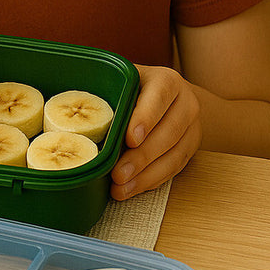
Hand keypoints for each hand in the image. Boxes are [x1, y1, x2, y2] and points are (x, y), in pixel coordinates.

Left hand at [110, 63, 201, 199]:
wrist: (172, 97)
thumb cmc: (138, 88)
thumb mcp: (127, 81)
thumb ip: (113, 92)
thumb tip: (77, 110)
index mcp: (167, 81)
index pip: (159, 98)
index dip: (145, 119)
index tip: (129, 140)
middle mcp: (186, 103)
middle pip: (168, 132)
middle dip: (141, 157)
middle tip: (117, 174)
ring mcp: (192, 127)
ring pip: (174, 155)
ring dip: (146, 175)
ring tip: (121, 188)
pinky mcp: (191, 148)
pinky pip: (175, 168)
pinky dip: (152, 180)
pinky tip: (133, 188)